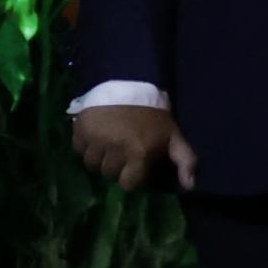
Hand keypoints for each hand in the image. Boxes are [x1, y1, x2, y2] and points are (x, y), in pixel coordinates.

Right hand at [69, 95, 196, 190]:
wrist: (131, 81)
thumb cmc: (153, 114)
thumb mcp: (173, 136)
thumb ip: (185, 160)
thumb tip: (190, 186)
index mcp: (139, 153)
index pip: (127, 184)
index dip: (131, 176)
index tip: (134, 164)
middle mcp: (115, 149)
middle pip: (108, 173)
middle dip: (115, 165)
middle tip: (121, 149)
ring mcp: (95, 139)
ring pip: (91, 164)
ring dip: (98, 157)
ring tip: (107, 143)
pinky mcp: (80, 128)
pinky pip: (77, 149)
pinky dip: (84, 145)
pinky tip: (95, 135)